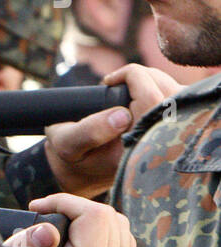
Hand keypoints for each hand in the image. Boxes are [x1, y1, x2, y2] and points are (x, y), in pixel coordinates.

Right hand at [3, 193, 136, 246]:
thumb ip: (29, 243)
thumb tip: (50, 231)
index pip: (95, 218)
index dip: (66, 202)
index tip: (38, 206)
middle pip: (111, 220)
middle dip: (78, 208)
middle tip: (47, 213)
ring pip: (121, 228)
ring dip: (90, 218)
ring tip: (60, 224)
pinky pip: (123, 243)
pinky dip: (102, 231)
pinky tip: (76, 236)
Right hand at [44, 64, 180, 196]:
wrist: (80, 170)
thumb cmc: (70, 154)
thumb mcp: (67, 142)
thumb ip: (89, 131)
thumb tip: (122, 116)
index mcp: (134, 151)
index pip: (151, 100)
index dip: (134, 78)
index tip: (108, 80)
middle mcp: (156, 146)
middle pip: (170, 94)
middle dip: (146, 76)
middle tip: (117, 80)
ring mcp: (166, 141)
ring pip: (179, 95)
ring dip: (155, 81)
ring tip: (128, 85)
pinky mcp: (169, 134)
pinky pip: (180, 103)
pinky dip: (163, 88)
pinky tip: (141, 92)